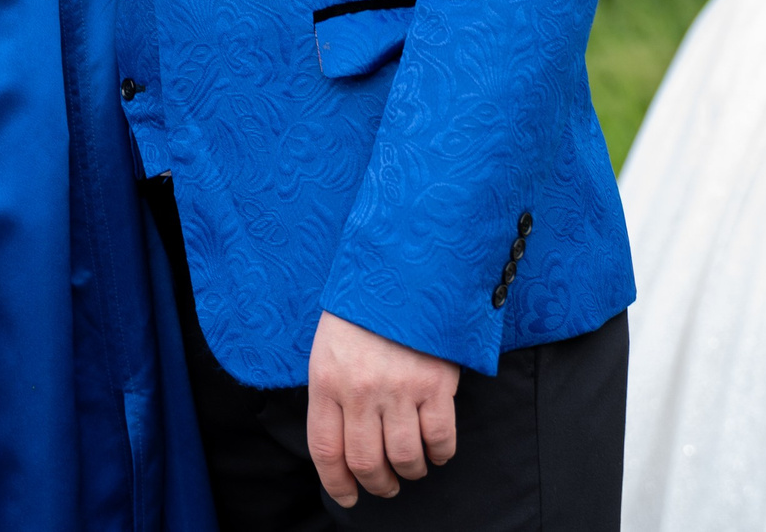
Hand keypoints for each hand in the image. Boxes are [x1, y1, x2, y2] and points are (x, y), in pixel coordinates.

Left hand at [305, 312, 458, 505]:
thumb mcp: (330, 347)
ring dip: (409, 472)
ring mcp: (399, 389)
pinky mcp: (436, 384)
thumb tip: (341, 443)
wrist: (406, 268)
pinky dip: (439, 454)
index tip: (348, 496)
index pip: (326, 450)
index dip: (337, 483)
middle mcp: (360, 390)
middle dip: (376, 484)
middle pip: (365, 461)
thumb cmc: (365, 310)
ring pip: (403, 457)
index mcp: (327, 380)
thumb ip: (331, 392)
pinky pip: (439, 438)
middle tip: (385, 486)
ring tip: (412, 468)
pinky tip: (436, 451)